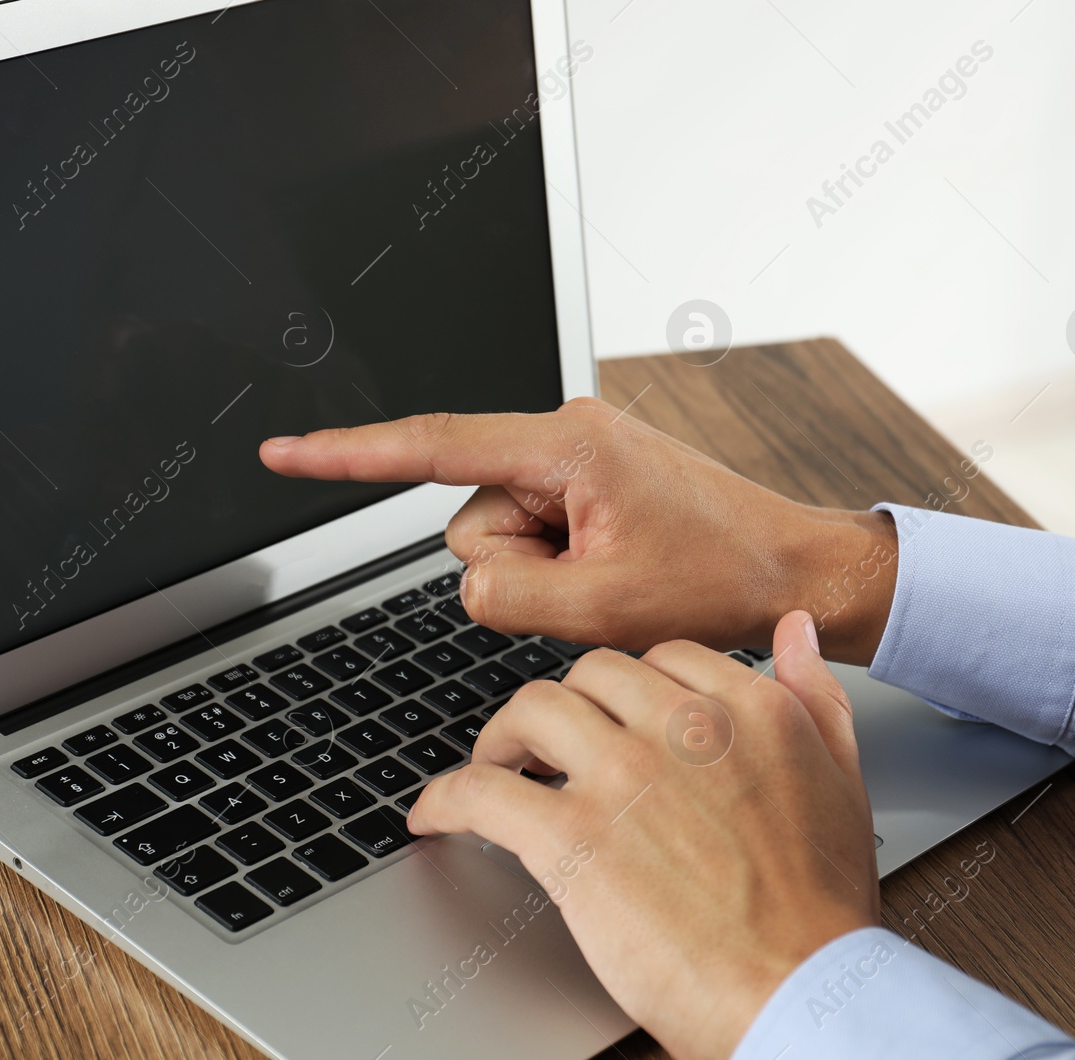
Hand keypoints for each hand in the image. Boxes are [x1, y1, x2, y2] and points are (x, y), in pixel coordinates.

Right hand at [260, 398, 897, 663]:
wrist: (790, 570)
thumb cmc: (720, 577)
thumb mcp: (602, 608)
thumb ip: (504, 595)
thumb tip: (469, 578)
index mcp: (566, 445)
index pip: (431, 445)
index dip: (347, 456)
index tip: (284, 453)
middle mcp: (564, 437)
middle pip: (470, 517)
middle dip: (517, 566)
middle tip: (596, 582)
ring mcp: (575, 460)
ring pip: (498, 537)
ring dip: (543, 572)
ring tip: (615, 575)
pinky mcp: (586, 483)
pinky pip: (533, 536)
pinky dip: (561, 567)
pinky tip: (616, 568)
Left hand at [407, 612, 880, 1059]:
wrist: (802, 994)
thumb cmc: (823, 909)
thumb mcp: (843, 781)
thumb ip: (815, 696)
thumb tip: (794, 630)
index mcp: (748, 710)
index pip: (661, 657)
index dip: (627, 687)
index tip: (612, 715)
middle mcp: (681, 727)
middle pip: (589, 675)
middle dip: (566, 705)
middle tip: (550, 742)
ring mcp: (623, 777)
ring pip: (530, 710)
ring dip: (502, 736)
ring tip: (495, 765)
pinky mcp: (571, 838)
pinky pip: (481, 791)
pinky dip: (445, 798)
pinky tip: (436, 815)